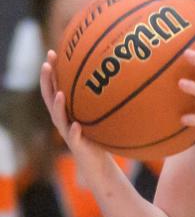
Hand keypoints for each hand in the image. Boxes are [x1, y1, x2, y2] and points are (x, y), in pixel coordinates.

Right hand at [39, 51, 114, 170]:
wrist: (98, 164)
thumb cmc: (101, 135)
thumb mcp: (102, 114)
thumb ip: (105, 98)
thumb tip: (124, 74)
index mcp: (68, 110)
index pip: (56, 86)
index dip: (52, 71)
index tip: (53, 52)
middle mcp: (64, 119)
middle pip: (50, 97)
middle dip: (47, 81)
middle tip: (46, 64)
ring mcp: (68, 132)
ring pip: (58, 117)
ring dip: (58, 105)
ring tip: (60, 93)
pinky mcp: (77, 146)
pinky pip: (74, 138)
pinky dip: (74, 131)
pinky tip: (76, 125)